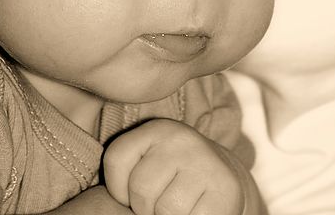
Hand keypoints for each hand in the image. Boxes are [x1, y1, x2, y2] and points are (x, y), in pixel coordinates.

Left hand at [103, 119, 246, 214]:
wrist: (222, 182)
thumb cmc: (172, 179)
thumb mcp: (147, 162)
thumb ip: (125, 170)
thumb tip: (109, 203)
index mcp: (157, 129)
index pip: (115, 157)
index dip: (118, 187)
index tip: (133, 191)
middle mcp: (182, 138)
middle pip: (140, 188)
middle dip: (144, 207)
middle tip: (160, 202)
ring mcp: (205, 162)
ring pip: (165, 208)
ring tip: (178, 208)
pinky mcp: (225, 189)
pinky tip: (195, 212)